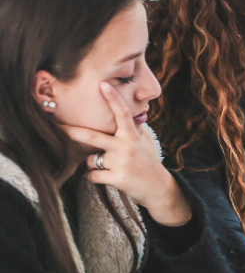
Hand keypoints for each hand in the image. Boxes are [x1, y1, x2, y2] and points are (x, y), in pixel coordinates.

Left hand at [62, 83, 191, 225]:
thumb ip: (134, 128)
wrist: (159, 188)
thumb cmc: (149, 163)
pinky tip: (108, 178)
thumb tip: (130, 112)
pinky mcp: (118, 178)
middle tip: (58, 126)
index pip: (122, 113)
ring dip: (94, 164)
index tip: (103, 84)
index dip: (112, 98)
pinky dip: (96, 178)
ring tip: (110, 167)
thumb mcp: (144, 142)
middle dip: (73, 131)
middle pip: (93, 136)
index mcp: (132, 136)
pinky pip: (93, 176)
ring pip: (90, 160)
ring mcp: (122, 162)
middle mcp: (126, 147)